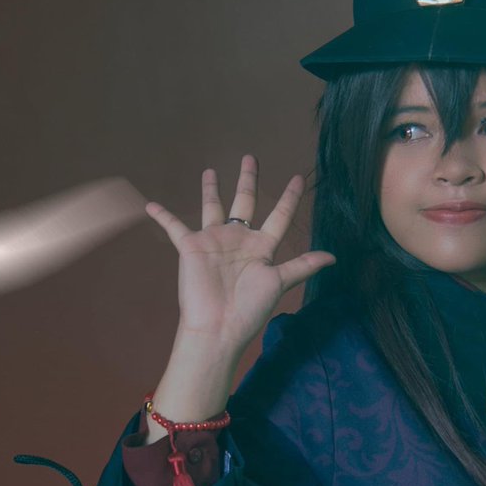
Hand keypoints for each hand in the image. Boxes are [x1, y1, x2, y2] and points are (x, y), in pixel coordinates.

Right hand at [146, 154, 335, 356]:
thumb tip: (334, 257)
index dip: (289, 198)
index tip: (298, 179)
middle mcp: (238, 240)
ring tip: (210, 171)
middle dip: (248, 180)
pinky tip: (151, 205)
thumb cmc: (249, 308)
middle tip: (250, 158)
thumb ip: (302, 266)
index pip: (279, 216)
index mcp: (262, 247)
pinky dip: (163, 216)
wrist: (218, 327)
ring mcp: (214, 242)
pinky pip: (174, 227)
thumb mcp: (279, 282)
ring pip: (212, 208)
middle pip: (244, 202)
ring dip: (210, 190)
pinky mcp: (191, 247)